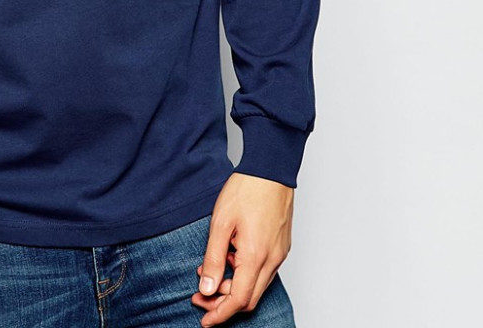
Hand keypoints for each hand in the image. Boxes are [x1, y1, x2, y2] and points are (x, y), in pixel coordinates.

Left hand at [190, 172, 292, 326]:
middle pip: (249, 299)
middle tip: (200, 297)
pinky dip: (245, 274)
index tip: (204, 320)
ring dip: (234, 288)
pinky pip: (264, 272)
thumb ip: (213, 259)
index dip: (219, 314)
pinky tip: (229, 259)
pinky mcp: (281, 246)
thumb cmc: (246, 190)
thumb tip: (207, 288)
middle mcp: (272, 260)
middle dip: (223, 304)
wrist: (271, 169)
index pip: (238, 300)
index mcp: (256, 256)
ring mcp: (279, 254)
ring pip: (257, 286)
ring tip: (210, 273)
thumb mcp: (220, 223)